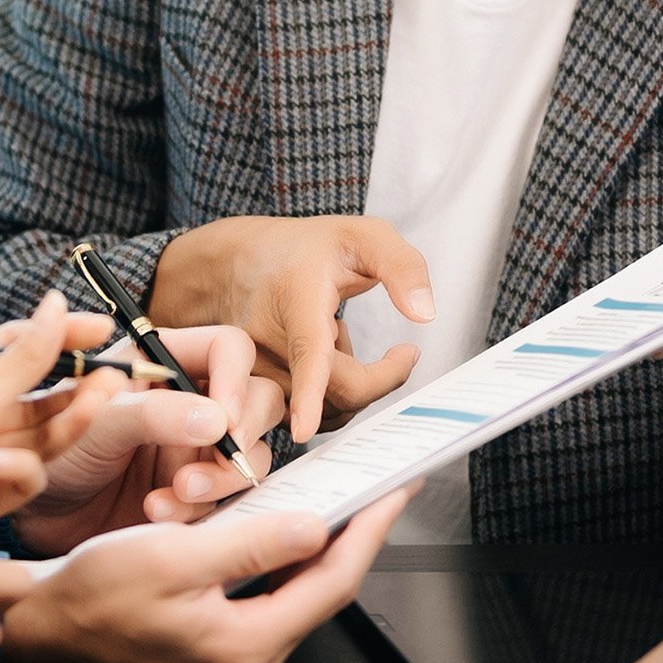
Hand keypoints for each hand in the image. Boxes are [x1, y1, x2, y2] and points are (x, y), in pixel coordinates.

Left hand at [0, 297, 128, 563]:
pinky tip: (2, 467)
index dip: (62, 337)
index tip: (103, 330)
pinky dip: (20, 470)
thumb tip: (57, 305)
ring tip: (100, 401)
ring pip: (39, 434)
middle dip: (76, 387)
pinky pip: (23, 477)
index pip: (19, 346)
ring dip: (68, 419)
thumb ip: (24, 358)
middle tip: (116, 378)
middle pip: (37, 394)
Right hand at [1, 489, 412, 662]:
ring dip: (315, 546)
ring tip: (341, 499)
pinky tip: (286, 528)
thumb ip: (250, 544)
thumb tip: (315, 528)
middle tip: (375, 488)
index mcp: (243, 649)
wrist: (42, 628)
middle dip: (349, 536)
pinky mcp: (219, 654)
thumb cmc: (91, 593)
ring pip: (296, 596)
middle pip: (320, 593)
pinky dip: (281, 561)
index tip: (394, 494)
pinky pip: (269, 601)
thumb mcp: (172, 555)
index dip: (367, 533)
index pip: (332, 586)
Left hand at [12, 323, 284, 553]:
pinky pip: (227, 498)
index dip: (235, 379)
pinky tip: (158, 513)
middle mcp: (190, 400)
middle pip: (257, 399)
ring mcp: (197, 449)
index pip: (227, 349)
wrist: (33, 517)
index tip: (225, 419)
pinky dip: (200, 508)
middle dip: (243, 433)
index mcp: (164, 363)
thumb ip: (153, 414)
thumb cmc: (51, 452)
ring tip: (176, 493)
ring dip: (221, 476)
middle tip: (217, 458)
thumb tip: (219, 421)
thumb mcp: (95, 422)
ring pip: (250, 453)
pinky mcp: (197, 493)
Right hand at [148, 216, 434, 443]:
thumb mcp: (363, 235)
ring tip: (340, 340)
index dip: (308, 392)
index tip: (304, 428)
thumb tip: (424, 314)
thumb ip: (403, 267)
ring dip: (348, 385)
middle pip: (335, 391)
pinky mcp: (251, 388)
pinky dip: (324, 396)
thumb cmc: (304, 249)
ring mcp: (253, 367)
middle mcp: (266, 337)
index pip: (307, 350)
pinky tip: (321, 360)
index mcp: (297, 296)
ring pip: (321, 410)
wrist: (237, 262)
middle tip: (402, 354)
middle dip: (381, 380)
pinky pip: (301, 414)